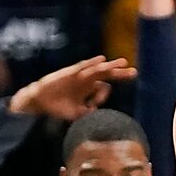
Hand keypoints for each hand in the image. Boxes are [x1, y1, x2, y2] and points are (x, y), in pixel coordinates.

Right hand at [10, 54, 135, 121]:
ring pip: (98, 69)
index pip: (104, 88)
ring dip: (110, 66)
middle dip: (121, 74)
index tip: (91, 105)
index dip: (102, 96)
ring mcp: (79, 75)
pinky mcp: (70, 72)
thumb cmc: (58, 109)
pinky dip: (92, 63)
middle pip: (107, 75)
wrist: (40, 102)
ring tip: (123, 63)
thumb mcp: (77, 114)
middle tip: (134, 73)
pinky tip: (102, 60)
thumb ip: (88, 113)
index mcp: (89, 90)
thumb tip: (97, 113)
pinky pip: (83, 66)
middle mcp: (87, 81)